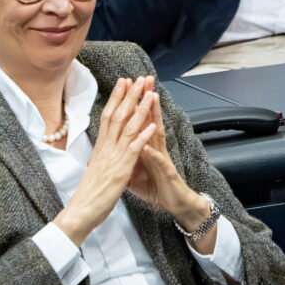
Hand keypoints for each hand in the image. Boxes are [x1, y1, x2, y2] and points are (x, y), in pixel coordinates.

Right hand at [52, 77, 158, 246]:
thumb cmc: (88, 195)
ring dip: (139, 109)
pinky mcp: (121, 170)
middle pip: (117, 116)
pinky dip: (143, 135)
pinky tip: (152, 124)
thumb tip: (99, 151)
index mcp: (100, 148)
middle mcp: (106, 149)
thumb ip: (99, 158)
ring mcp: (113, 158)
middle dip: (128, 96)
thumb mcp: (94, 171)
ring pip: (127, 128)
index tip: (122, 83)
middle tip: (137, 78)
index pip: (108, 117)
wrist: (80, 212)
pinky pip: (134, 149)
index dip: (116, 98)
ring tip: (149, 93)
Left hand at [125, 83, 216, 251]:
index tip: (127, 86)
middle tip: (144, 80)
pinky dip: (154, 155)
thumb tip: (110, 150)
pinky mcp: (167, 174)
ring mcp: (162, 159)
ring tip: (152, 99)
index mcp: (146, 145)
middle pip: (150, 120)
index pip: (139, 120)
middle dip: (147, 100)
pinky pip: (160, 163)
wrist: (174, 204)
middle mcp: (155, 148)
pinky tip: (148, 147)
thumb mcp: (135, 169)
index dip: (133, 104)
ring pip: (158, 134)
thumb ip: (126, 156)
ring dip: (155, 117)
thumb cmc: (155, 185)